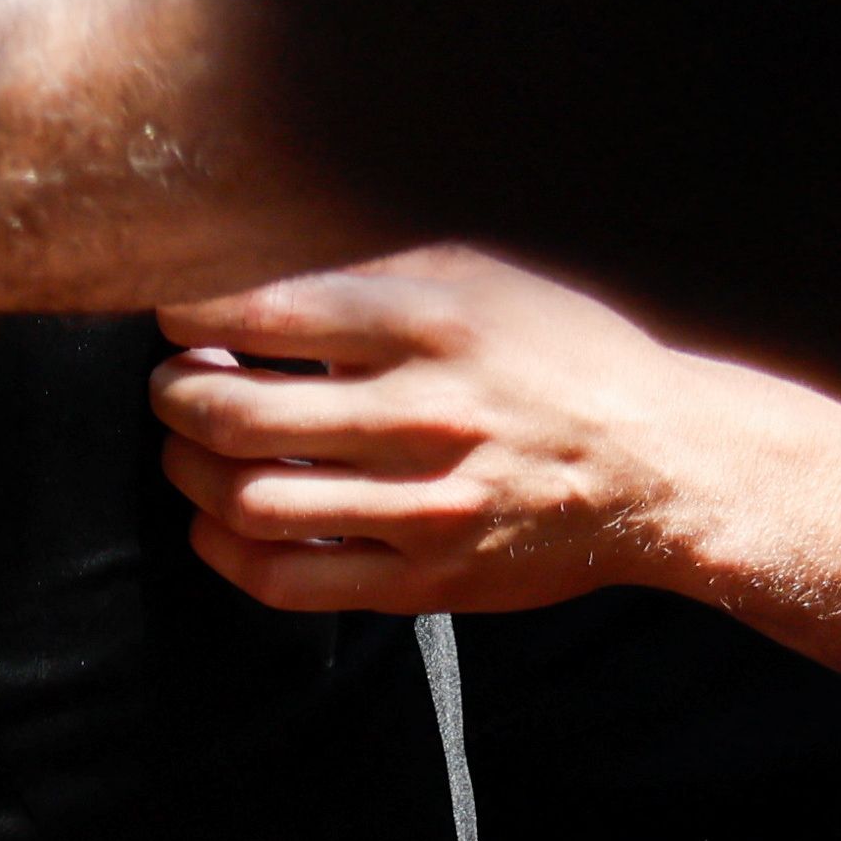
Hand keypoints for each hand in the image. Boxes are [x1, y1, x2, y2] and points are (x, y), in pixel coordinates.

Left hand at [149, 251, 732, 616]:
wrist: (667, 465)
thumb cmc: (563, 359)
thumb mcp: (484, 282)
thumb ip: (371, 273)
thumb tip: (249, 262)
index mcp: (435, 327)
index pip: (261, 313)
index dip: (188, 315)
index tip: (178, 318)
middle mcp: (424, 416)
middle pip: (230, 414)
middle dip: (172, 394)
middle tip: (174, 383)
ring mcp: (424, 506)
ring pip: (245, 499)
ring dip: (186, 470)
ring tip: (191, 447)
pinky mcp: (425, 579)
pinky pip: (284, 579)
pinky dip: (222, 549)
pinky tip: (219, 517)